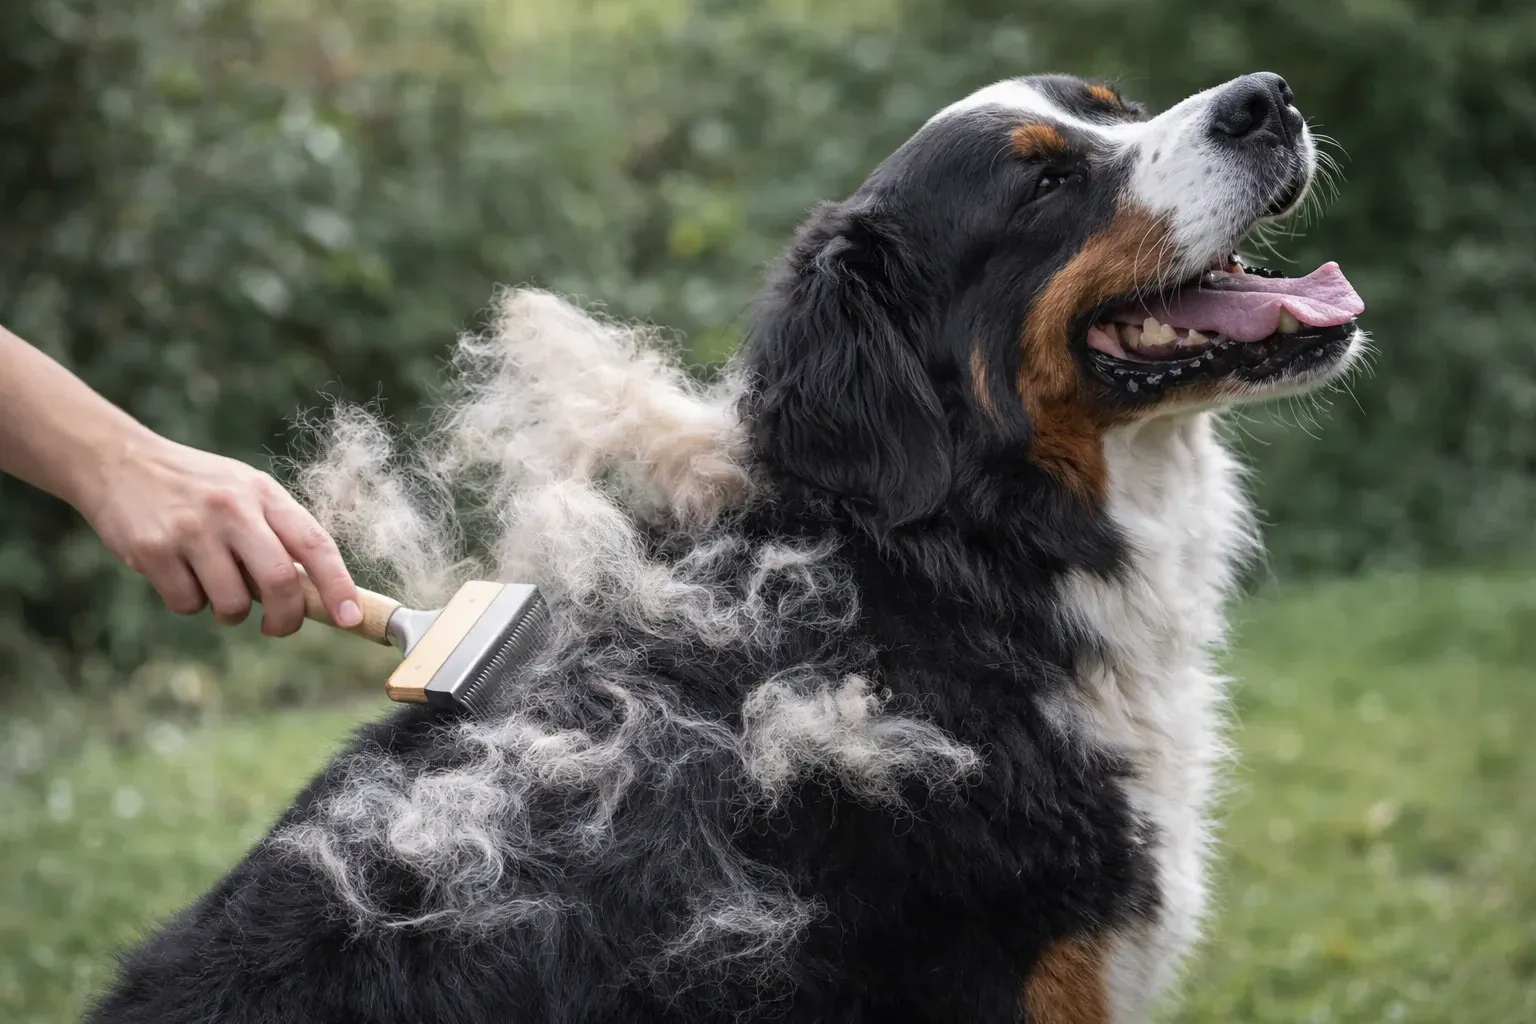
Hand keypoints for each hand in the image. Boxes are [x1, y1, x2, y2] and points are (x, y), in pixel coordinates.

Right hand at [75, 435, 361, 635]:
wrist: (120, 461)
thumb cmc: (198, 487)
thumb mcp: (245, 492)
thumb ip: (279, 534)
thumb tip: (315, 595)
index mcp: (265, 494)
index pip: (315, 544)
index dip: (339, 586)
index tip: (351, 618)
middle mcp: (232, 509)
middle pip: (280, 581)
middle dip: (287, 618)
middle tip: (279, 627)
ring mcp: (191, 529)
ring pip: (232, 603)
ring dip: (231, 612)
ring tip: (217, 586)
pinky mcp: (153, 551)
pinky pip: (187, 604)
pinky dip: (190, 603)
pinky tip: (181, 574)